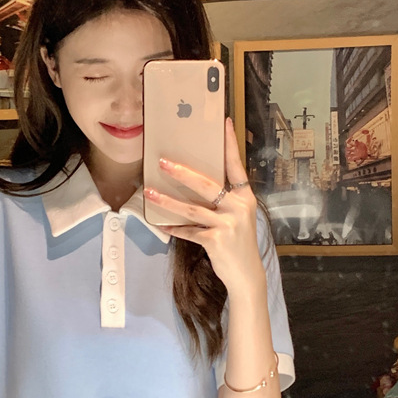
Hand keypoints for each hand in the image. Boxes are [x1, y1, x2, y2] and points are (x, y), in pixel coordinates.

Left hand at [144, 117, 263, 292]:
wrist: (247, 274)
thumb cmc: (239, 242)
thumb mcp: (238, 217)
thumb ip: (223, 201)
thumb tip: (195, 184)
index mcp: (244, 197)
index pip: (236, 166)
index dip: (230, 144)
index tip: (225, 123)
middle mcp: (238, 207)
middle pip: (206, 185)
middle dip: (182, 172)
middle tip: (163, 161)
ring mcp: (228, 224)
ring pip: (192, 208)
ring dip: (168, 200)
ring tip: (150, 191)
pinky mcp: (216, 240)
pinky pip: (189, 231)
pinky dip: (174, 228)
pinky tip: (162, 224)